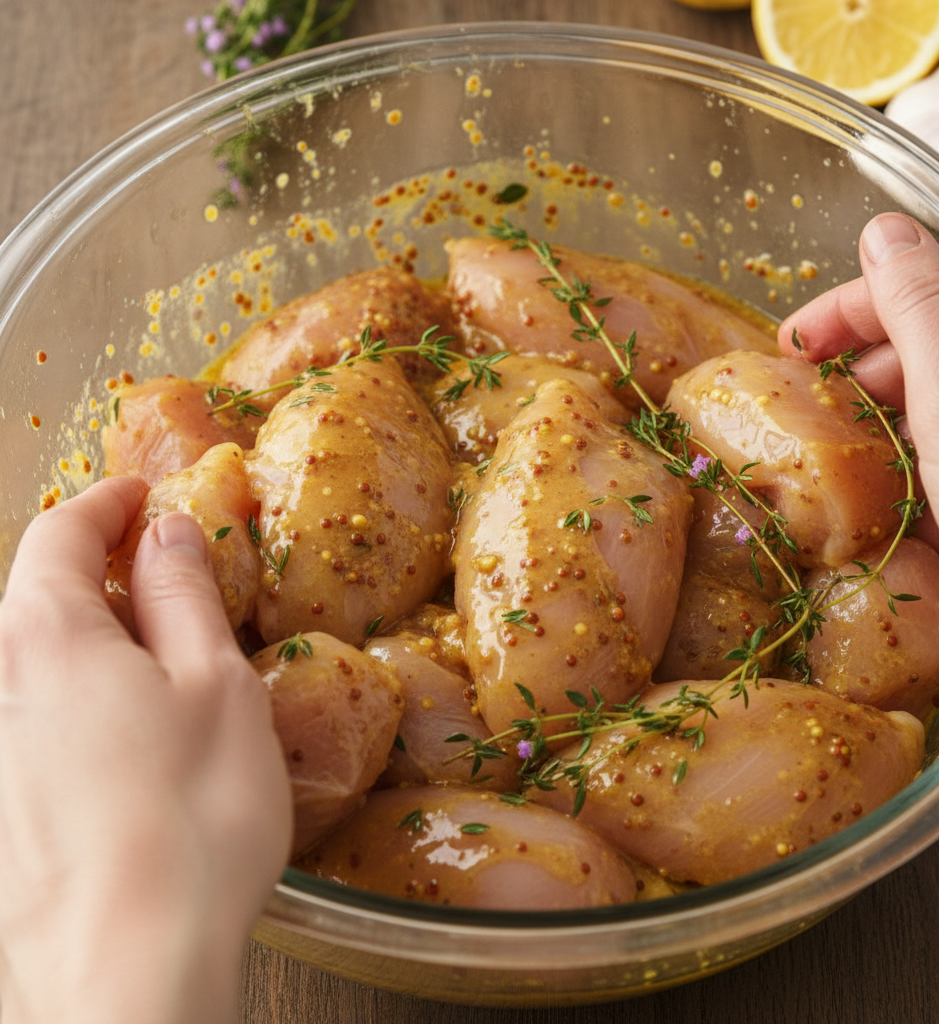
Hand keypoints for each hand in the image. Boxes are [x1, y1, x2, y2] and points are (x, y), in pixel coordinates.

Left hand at [0, 477, 291, 1023]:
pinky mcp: (2, 802)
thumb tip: (169, 531)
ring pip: (34, 654)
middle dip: (94, 560)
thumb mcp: (215, 684)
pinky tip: (136, 722)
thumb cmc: (191, 819)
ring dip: (90, 625)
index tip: (144, 493)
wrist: (127, 971)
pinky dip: (80, 684)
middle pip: (33, 589)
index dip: (105, 501)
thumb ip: (185, 595)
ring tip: (160, 641)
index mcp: (46, 637)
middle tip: (160, 561)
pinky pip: (34, 709)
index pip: (59, 531)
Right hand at [778, 212, 938, 628]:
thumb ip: (915, 305)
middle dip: (870, 367)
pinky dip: (930, 462)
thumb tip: (883, 231)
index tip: (791, 344)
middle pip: (935, 328)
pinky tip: (905, 500)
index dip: (849, 305)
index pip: (924, 272)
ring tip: (858, 466)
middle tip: (819, 412)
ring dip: (894, 422)